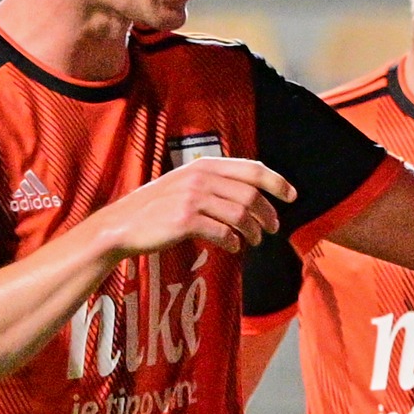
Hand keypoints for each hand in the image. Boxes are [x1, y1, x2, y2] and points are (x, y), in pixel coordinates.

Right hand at [97, 157, 295, 258]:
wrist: (122, 225)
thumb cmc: (156, 208)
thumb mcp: (185, 184)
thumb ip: (214, 182)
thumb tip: (251, 193)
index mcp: (204, 165)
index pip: (252, 169)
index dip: (277, 182)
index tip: (292, 195)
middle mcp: (200, 178)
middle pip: (251, 194)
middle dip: (269, 213)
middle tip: (274, 228)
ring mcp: (192, 198)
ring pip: (241, 215)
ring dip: (255, 231)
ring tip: (256, 241)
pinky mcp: (185, 221)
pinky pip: (223, 232)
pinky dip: (234, 242)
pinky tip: (234, 248)